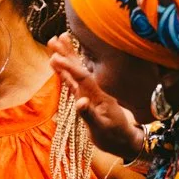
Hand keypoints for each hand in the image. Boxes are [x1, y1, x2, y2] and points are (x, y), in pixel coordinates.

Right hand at [48, 36, 144, 160]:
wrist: (123, 141)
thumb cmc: (114, 136)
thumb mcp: (102, 129)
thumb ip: (90, 115)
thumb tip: (80, 102)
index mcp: (99, 95)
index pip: (82, 77)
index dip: (69, 67)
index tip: (55, 57)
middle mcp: (94, 90)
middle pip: (79, 68)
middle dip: (67, 53)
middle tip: (55, 37)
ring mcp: (90, 93)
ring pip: (75, 72)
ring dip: (66, 58)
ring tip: (56, 42)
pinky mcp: (86, 97)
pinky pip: (73, 81)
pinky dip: (65, 72)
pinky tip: (58, 64)